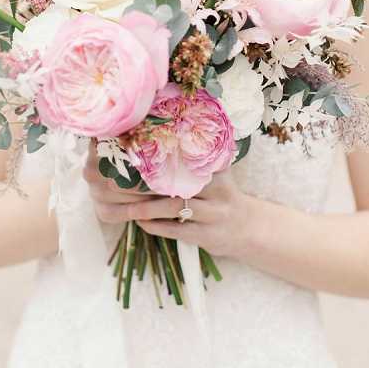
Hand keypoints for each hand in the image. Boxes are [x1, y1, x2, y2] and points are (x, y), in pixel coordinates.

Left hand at [82, 140, 252, 258]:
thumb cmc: (224, 195)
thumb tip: (173, 131)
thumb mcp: (220, 173)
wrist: (248, 229)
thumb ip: (201, 155)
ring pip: (175, 208)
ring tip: (126, 205)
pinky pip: (176, 231)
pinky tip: (140, 221)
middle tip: (121, 179)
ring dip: (147, 207)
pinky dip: (156, 226)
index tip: (139, 152)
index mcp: (218, 173)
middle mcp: (217, 193)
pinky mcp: (205, 236)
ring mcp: (212, 216)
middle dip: (147, 184)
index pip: (188, 162)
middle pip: (178, 185)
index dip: (164, 159)